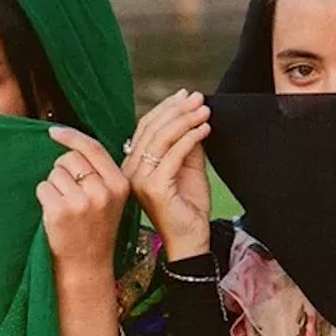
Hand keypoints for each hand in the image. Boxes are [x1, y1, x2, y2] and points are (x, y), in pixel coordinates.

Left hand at [40, 125, 128, 278]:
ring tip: (65, 207)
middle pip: (70, 158)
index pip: (92, 147)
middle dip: (63, 170)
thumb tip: (71, 143)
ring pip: (54, 173)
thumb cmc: (96, 228)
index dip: (70, 135)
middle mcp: (103, 191)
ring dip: (53, 186)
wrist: (88, 264)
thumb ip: (99, 172)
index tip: (54, 131)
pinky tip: (55, 214)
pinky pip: (43, 187)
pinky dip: (44, 197)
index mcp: (119, 184)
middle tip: (70, 194)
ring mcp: (82, 201)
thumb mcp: (111, 198)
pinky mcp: (61, 211)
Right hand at [122, 91, 212, 258]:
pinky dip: (190, 138)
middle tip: (197, 98)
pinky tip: (204, 130)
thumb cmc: (188, 207)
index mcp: (134, 165)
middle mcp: (131, 170)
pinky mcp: (155, 187)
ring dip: (185, 120)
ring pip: (161, 139)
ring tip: (204, 111)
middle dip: (177, 110)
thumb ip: (186, 145)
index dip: (166, 109)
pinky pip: (173, 155)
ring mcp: (140, 179)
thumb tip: (193, 116)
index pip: (145, 128)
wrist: (190, 240)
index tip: (185, 95)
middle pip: (151, 129)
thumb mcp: (188, 168)